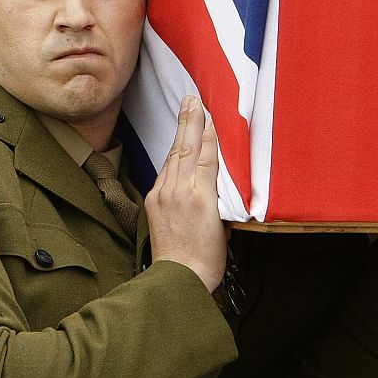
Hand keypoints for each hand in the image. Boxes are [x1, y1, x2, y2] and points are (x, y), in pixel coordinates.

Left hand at [145, 96, 227, 290]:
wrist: (178, 277)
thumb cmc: (207, 257)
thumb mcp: (223, 225)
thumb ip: (219, 197)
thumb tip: (213, 178)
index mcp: (201, 197)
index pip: (205, 155)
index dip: (207, 132)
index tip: (208, 112)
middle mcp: (179, 191)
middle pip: (185, 149)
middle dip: (190, 122)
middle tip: (192, 99)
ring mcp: (163, 195)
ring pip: (173, 157)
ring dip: (180, 133)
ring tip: (186, 113)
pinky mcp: (153, 201)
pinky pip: (164, 171)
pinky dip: (172, 155)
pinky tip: (176, 146)